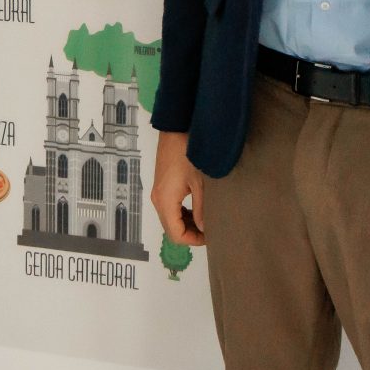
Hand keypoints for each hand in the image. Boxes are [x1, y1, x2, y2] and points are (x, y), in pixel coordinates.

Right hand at [149, 130, 205, 246]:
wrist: (176, 129)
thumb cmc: (189, 154)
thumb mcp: (200, 183)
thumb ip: (201, 208)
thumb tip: (204, 229)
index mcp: (166, 202)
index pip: (176, 234)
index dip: (193, 240)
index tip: (211, 237)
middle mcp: (158, 200)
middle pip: (171, 228)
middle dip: (190, 233)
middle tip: (211, 230)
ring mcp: (158, 192)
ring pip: (170, 219)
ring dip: (187, 224)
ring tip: (206, 220)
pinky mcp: (162, 186)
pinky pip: (170, 208)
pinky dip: (182, 214)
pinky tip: (197, 209)